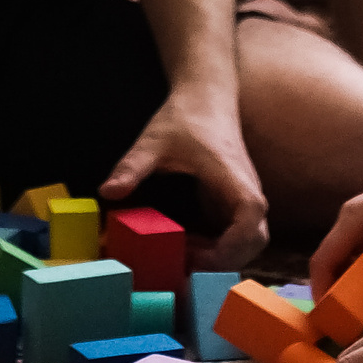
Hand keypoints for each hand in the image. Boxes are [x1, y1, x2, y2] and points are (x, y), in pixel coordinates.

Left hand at [99, 87, 268, 269]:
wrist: (205, 97)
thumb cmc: (185, 117)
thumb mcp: (153, 142)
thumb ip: (132, 166)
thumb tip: (107, 192)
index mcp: (234, 178)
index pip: (251, 220)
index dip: (230, 246)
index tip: (198, 257)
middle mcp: (245, 192)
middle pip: (256, 240)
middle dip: (224, 261)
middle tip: (185, 265)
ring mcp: (241, 198)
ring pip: (247, 241)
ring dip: (219, 257)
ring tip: (182, 256)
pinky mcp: (232, 202)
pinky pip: (233, 235)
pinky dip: (214, 248)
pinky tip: (184, 245)